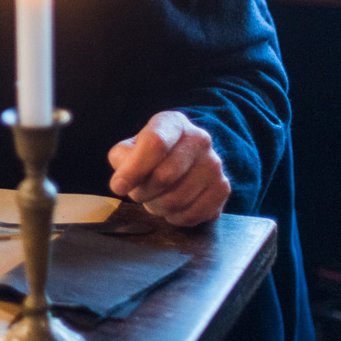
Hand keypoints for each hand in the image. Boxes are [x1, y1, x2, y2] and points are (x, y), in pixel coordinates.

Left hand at [107, 110, 230, 226]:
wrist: (184, 159)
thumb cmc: (151, 155)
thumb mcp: (130, 148)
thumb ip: (122, 160)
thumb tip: (122, 182)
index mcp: (173, 123)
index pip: (156, 143)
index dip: (134, 169)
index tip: (118, 187)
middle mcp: (199, 139)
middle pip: (163, 176)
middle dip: (142, 192)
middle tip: (138, 193)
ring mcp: (214, 164)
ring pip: (176, 200)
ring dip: (157, 207)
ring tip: (155, 198)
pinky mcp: (222, 188)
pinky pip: (192, 215)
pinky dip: (175, 218)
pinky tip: (172, 208)